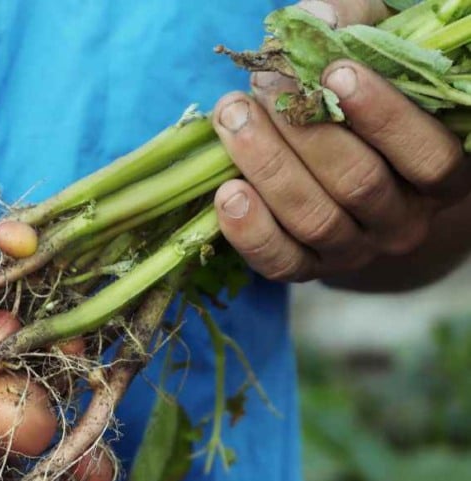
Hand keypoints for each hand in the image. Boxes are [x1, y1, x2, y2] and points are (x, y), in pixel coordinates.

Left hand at [212, 0, 470, 283]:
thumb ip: (353, 30)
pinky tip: (226, 191)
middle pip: (360, 185)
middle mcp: (404, 221)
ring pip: (315, 218)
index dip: (384, 116)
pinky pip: (280, 260)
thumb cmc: (364, 105)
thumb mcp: (373, 60)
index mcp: (441, 174)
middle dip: (307, 131)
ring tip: (232, 116)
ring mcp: (355, 250)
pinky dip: (249, 230)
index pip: (429, 156)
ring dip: (268, 165)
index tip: (336, 73)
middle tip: (265, 84)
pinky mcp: (308, 269)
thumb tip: (314, 20)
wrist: (346, 175)